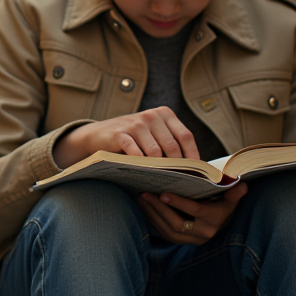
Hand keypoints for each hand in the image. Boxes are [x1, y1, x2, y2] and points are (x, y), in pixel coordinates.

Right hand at [52, 107, 199, 168]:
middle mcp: (151, 115)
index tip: (196, 173)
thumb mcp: (153, 133)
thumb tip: (194, 167)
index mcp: (164, 113)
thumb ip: (170, 142)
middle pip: (172, 146)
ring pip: (155, 152)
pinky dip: (141, 165)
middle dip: (177, 166)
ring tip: (162, 180)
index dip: (193, 156)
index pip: (186, 136)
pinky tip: (143, 173)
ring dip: (159, 168)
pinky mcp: (120, 134)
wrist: (98, 134)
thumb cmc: (132, 138)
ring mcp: (135, 124)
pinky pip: (136, 153)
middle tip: (179, 181)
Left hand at [136, 182, 248, 244]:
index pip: (195, 211)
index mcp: (214, 220)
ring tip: (141, 198)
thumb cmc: (223, 204)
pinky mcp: (180, 241)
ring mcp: (190, 240)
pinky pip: (163, 232)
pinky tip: (143, 206)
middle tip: (145, 193)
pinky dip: (152, 219)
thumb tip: (241, 184)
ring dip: (152, 213)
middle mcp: (203, 233)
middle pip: (177, 223)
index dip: (179, 203)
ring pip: (167, 230)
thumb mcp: (230, 199)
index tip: (163, 192)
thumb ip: (233, 193)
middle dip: (159, 208)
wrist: (221, 222)